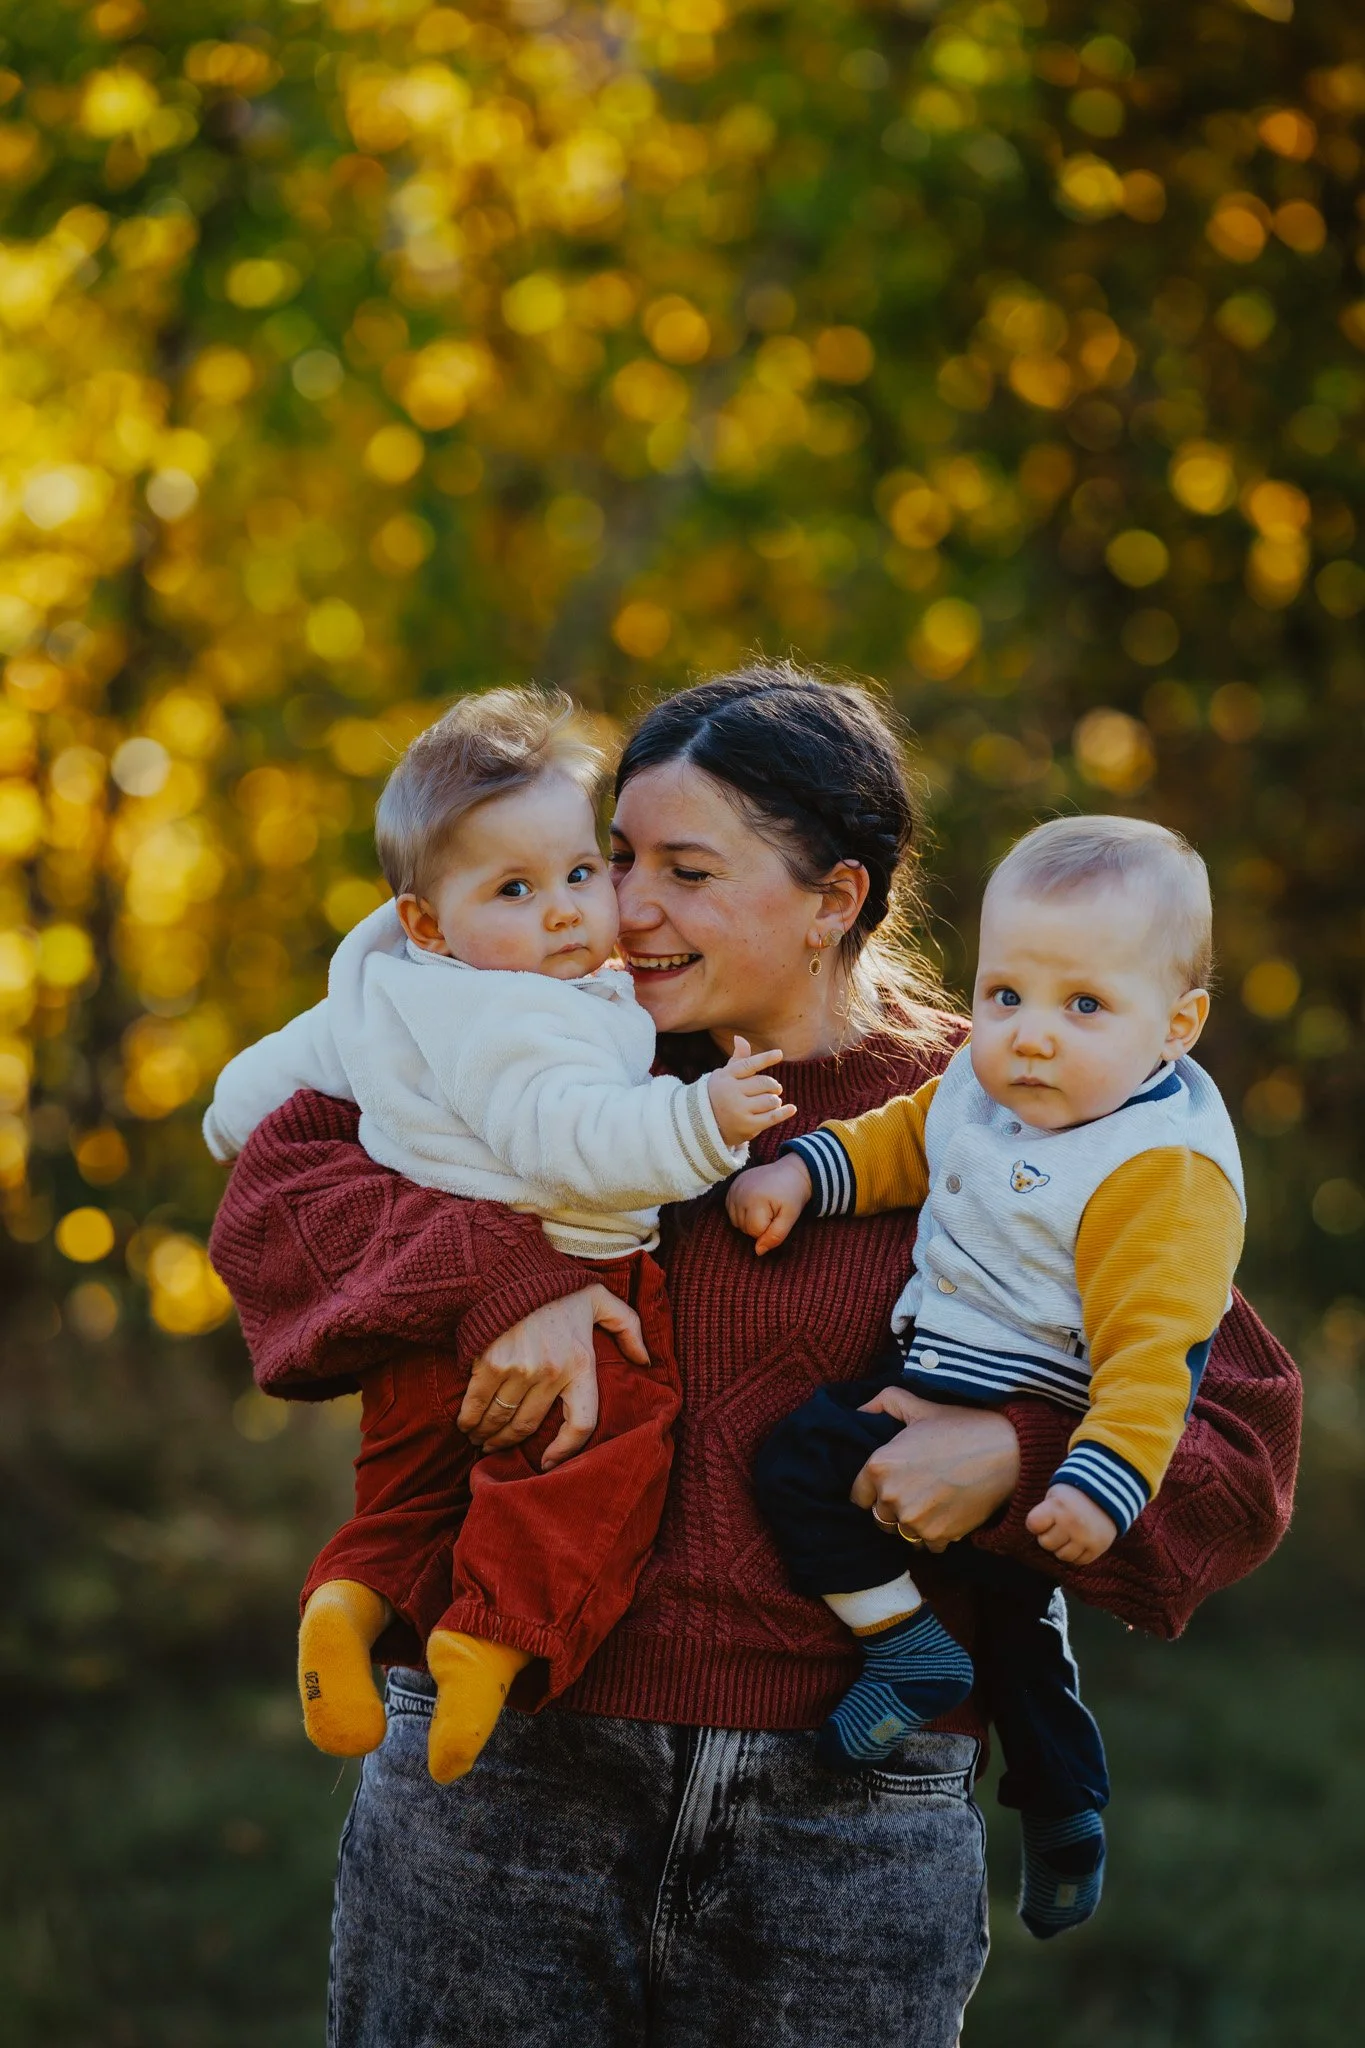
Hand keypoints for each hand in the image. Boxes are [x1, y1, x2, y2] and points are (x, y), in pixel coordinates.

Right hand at [458, 1285, 647, 1469]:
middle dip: (511, 1443)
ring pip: (502, 1420)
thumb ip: (628, 1327)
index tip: (549, 1461)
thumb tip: (645, 1360)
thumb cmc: (555, 1285)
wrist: (512, 1265)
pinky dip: (470, 1420)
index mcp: (581, 1364)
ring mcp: (519, 1370)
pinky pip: (478, 1404)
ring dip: (489, 1435)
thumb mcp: (600, 1299)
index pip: (581, 1423)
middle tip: (500, 1448)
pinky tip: (467, 1426)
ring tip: (482, 1439)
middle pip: (529, 1426)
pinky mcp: (490, 1364)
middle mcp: (552, 1372)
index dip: (566, 1450)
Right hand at [707, 1036, 797, 1147]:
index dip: (765, 1059)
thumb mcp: (725, 1076)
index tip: (779, 1054)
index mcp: (726, 1077)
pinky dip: (784, 1112)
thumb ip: (738, 1059)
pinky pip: (772, 1117)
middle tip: (774, 1089)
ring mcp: (739, 1110)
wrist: (706, 1125)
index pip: (749, 1065)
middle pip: (764, 1083)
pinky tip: (791, 1108)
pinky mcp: (747, 1126)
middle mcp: (731, 1093)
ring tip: (771, 1102)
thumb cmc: (720, 1094)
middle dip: (773, 1086)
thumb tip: (739, 1038)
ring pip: (770, 1100)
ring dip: (775, 1100)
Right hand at [726, 1154, 812, 1254]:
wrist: (790, 1172)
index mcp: (755, 1200)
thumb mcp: (790, 1218)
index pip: (755, 1232)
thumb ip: (776, 1236)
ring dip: (749, 1220)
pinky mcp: (731, 1186)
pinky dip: (742, 1212)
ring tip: (764, 1207)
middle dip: (758, 1225)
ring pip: (736, 1222)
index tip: (778, 1216)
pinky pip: (731, 1211)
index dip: (768, 1229)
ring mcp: (734, 1189)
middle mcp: (740, 1194)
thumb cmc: (792, 1196)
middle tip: (772, 1211)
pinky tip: (754, 1204)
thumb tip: (758, 1251)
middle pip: (744, 1228)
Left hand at [850, 1388, 1020, 1550]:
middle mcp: (891, 1497)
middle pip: (879, 1517)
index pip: (858, 1495)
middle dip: (893, 1507)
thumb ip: (884, 1403)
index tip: (892, 1483)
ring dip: (913, 1523)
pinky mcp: (939, 1536)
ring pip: (902, 1533)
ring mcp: (915, 1520)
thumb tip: (860, 1410)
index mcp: (879, 1466)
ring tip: (932, 1503)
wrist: (1005, 1452)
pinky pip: (927, 1545)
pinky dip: (936, 1534)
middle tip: (916, 1490)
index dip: (873, 1490)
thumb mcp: (919, 1407)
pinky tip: (948, 1513)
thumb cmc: (960, 1427)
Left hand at [1026, 1482, 1117, 1565]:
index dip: (1036, 1523)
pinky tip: (1079, 1540)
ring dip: (1062, 1547)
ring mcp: (1086, 1537)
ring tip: (1068, 1534)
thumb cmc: (1074, 1495)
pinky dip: (1076, 1553)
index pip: (1033, 1525)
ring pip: (1062, 1556)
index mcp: (1057, 1507)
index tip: (1043, 1519)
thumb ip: (1043, 1512)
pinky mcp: (1098, 1547)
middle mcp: (1071, 1524)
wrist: (1108, 1494)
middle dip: (1048, 1536)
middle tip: (1057, 1527)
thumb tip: (1034, 1533)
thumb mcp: (1055, 1494)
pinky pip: (1079, 1561)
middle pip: (1046, 1543)